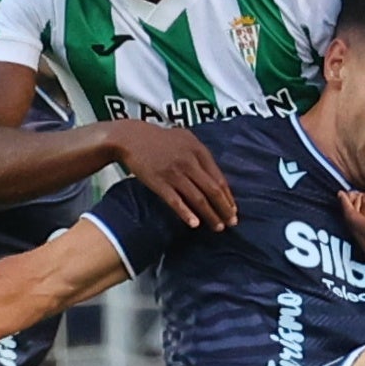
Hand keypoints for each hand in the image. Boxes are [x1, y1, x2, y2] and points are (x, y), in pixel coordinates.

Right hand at [106, 121, 234, 229]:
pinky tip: (195, 224)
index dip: (228, 197)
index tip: (233, 210)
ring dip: (210, 215)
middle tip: (231, 223)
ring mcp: (174, 173)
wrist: (131, 138)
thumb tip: (215, 177)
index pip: (219, 178)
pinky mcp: (159, 183)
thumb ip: (201, 155)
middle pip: (212, 190)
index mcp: (198, 150)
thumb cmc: (160, 140)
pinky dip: (187, 214)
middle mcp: (189, 162)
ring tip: (218, 227)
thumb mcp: (185, 138)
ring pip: (198, 198)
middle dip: (224, 209)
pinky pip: (176, 201)